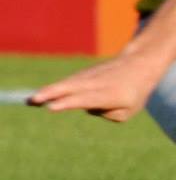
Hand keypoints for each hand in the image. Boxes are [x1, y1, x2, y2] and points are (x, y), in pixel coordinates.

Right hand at [28, 54, 164, 122]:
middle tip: (33, 100)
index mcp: (112, 95)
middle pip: (72, 88)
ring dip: (49, 91)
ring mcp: (90, 76)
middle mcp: (99, 83)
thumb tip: (85, 107)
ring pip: (67, 84)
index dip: (68, 103)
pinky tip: (42, 95)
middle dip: (51, 94)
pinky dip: (55, 88)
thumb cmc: (134, 94)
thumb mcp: (126, 112)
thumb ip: (106, 114)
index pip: (87, 99)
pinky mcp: (84, 74)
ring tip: (31, 100)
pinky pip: (68, 82)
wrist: (139, 64)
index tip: (51, 107)